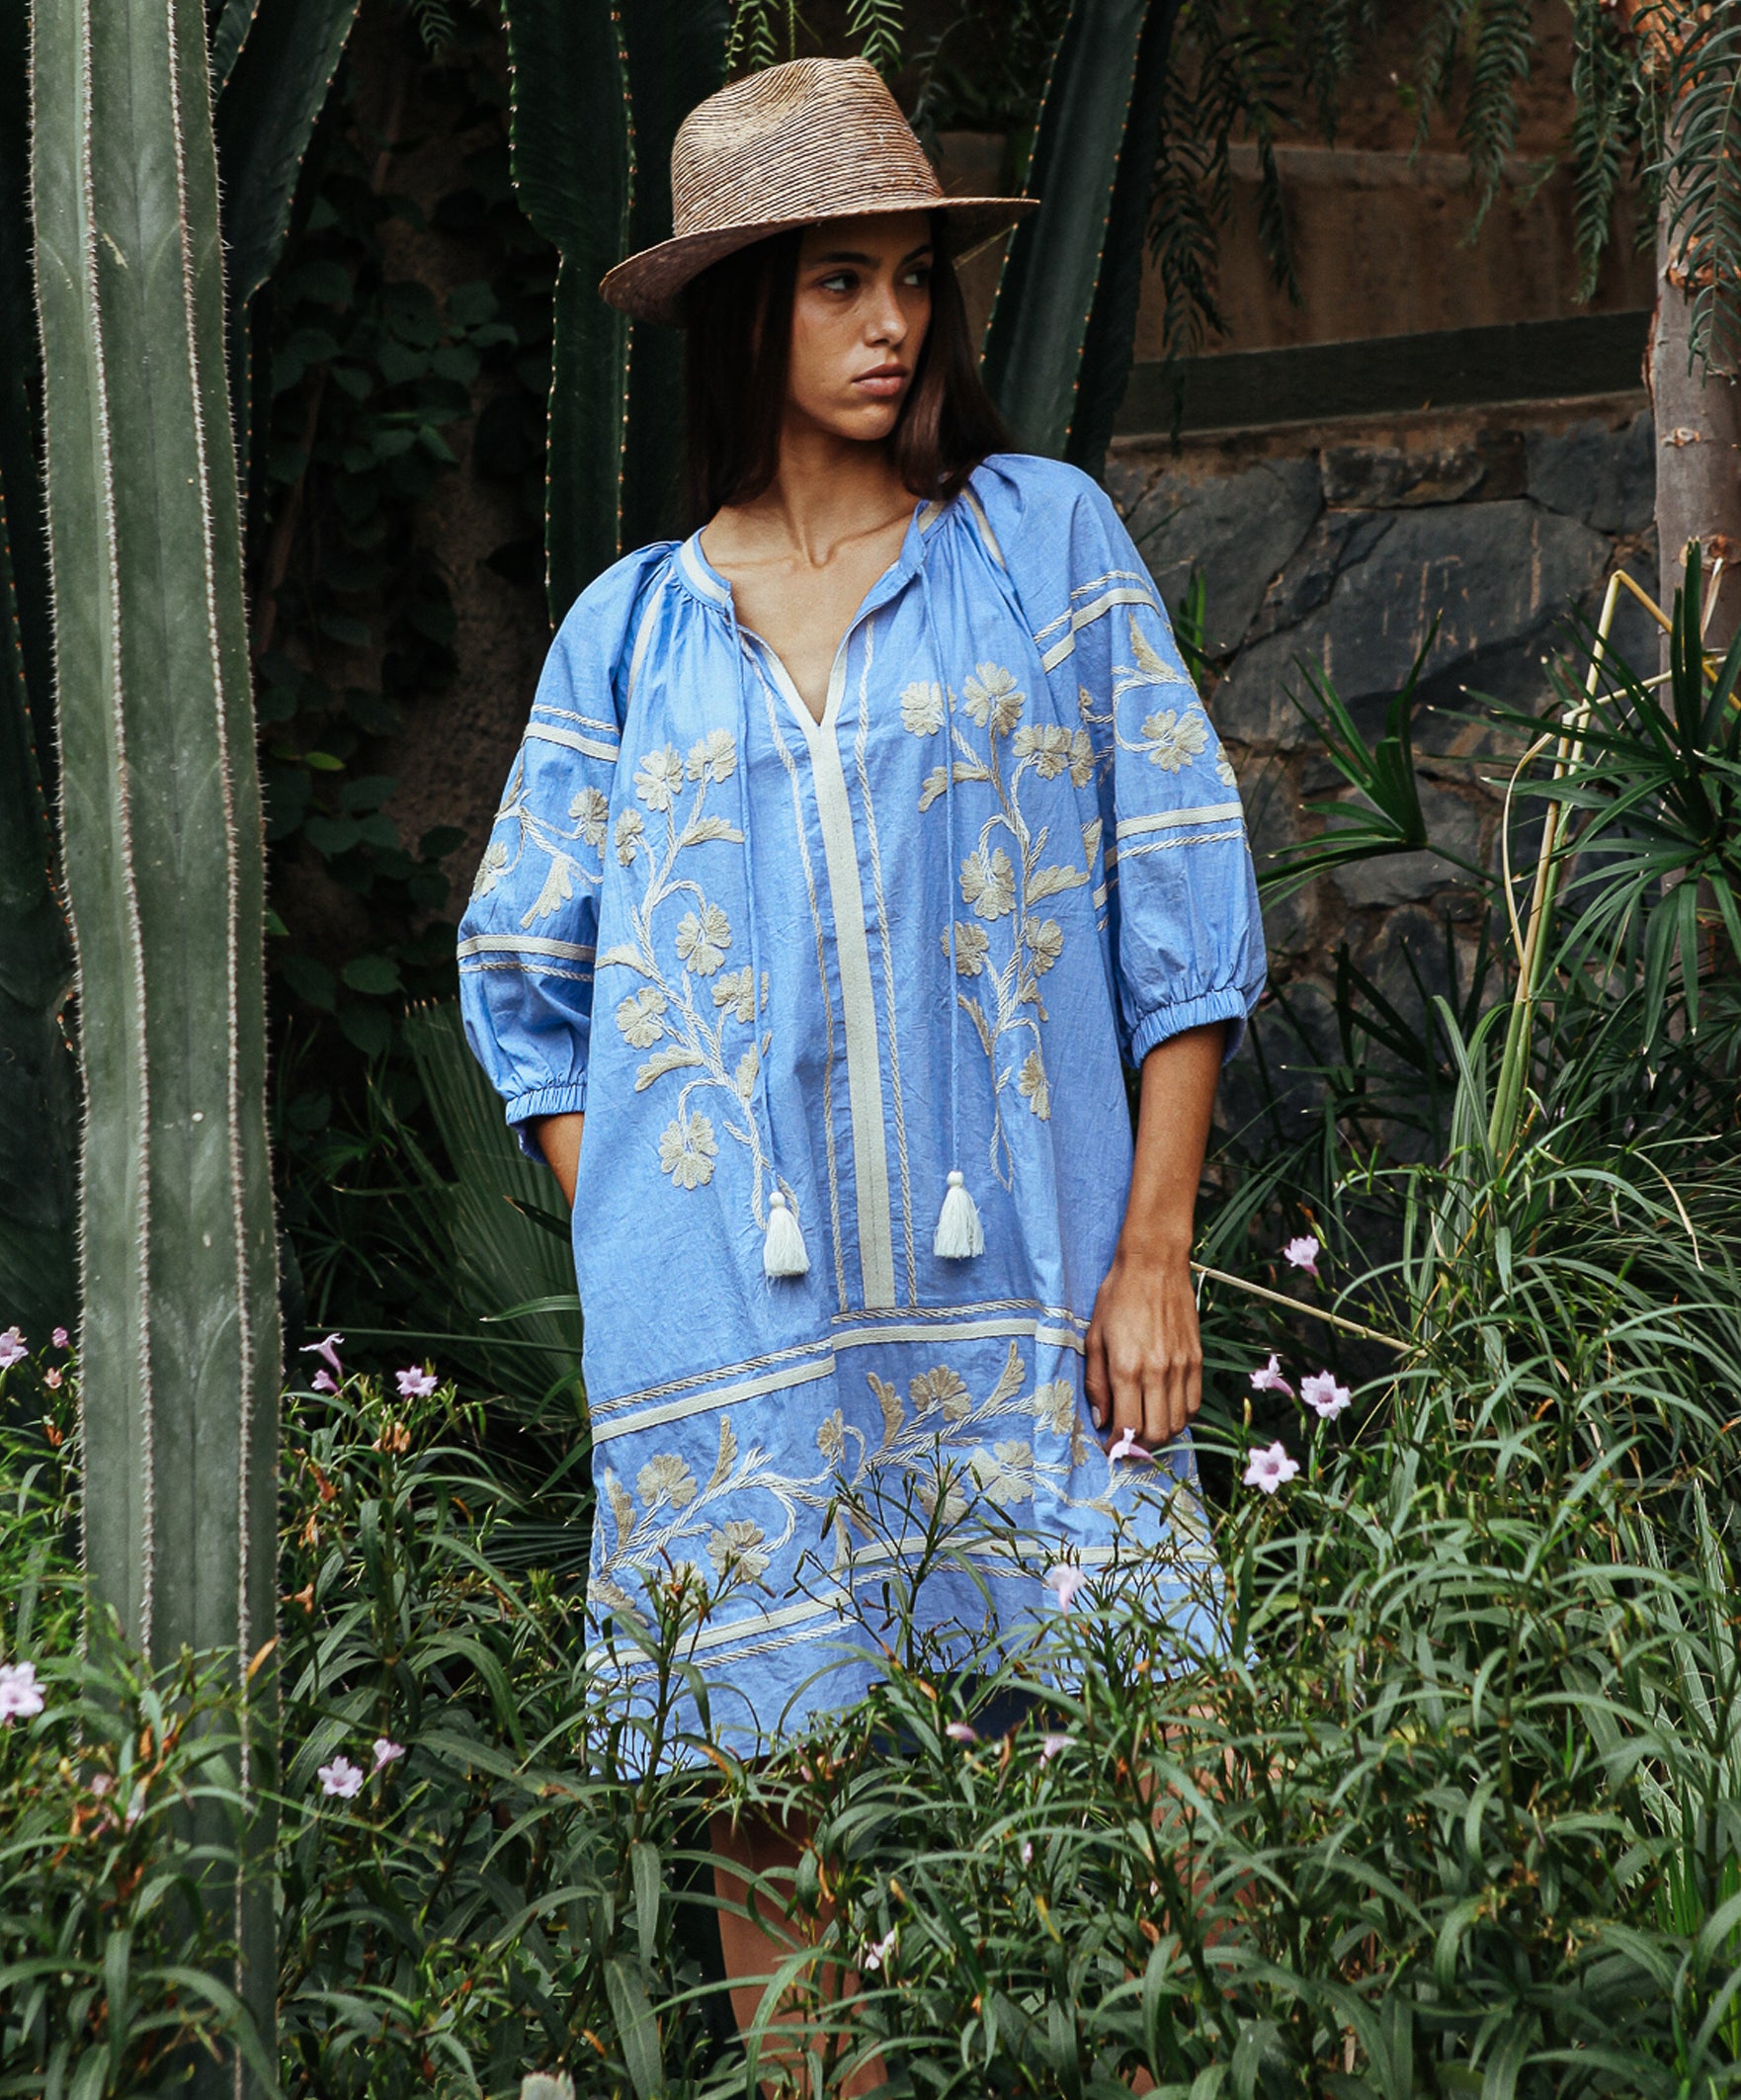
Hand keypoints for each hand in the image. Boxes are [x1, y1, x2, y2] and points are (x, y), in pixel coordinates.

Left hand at [1084, 1240, 1202, 1447]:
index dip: (1117, 1444)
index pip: (1127, 1426)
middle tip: (1127, 1442)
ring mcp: (1182, 1367)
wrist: (1155, 1264)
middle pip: (1156, 1433)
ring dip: (1161, 1434)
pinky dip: (1180, 1416)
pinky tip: (1165, 1411)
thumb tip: (1100, 1418)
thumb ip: (1096, 1382)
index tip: (1109, 1447)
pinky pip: (1194, 1403)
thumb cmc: (1117, 1296)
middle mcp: (1158, 1372)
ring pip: (1178, 1423)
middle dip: (1139, 1447)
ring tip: (1144, 1428)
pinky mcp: (1197, 1359)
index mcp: (1127, 1367)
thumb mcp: (1094, 1337)